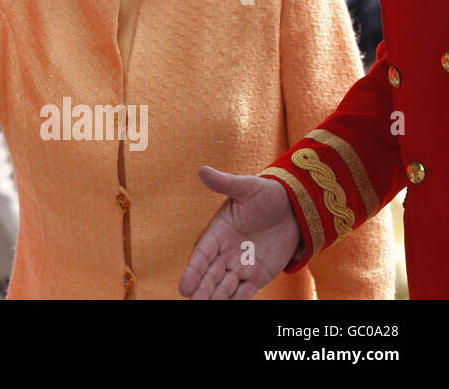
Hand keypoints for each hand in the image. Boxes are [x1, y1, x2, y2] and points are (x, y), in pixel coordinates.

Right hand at [178, 167, 302, 299]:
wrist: (294, 207)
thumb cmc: (266, 194)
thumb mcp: (246, 187)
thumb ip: (224, 183)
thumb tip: (202, 170)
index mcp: (218, 232)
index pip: (202, 254)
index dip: (193, 270)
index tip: (184, 286)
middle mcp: (226, 251)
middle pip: (211, 274)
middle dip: (203, 288)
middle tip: (195, 302)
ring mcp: (242, 264)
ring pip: (225, 285)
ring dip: (216, 297)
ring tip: (207, 308)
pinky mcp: (259, 274)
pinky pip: (246, 291)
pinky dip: (237, 300)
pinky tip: (228, 309)